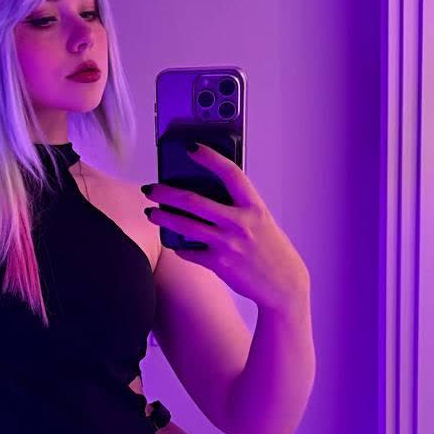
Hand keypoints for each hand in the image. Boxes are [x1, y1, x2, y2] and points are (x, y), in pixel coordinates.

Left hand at [142, 142, 309, 313]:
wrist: (283, 285)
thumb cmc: (271, 250)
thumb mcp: (261, 221)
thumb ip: (238, 208)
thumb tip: (205, 195)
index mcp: (255, 207)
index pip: (231, 173)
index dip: (210, 157)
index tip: (190, 147)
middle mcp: (241, 223)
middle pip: (194, 201)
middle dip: (166, 192)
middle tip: (150, 188)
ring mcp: (228, 244)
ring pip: (185, 225)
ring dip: (163, 217)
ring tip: (151, 213)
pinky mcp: (219, 264)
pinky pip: (189, 251)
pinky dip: (179, 246)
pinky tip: (174, 242)